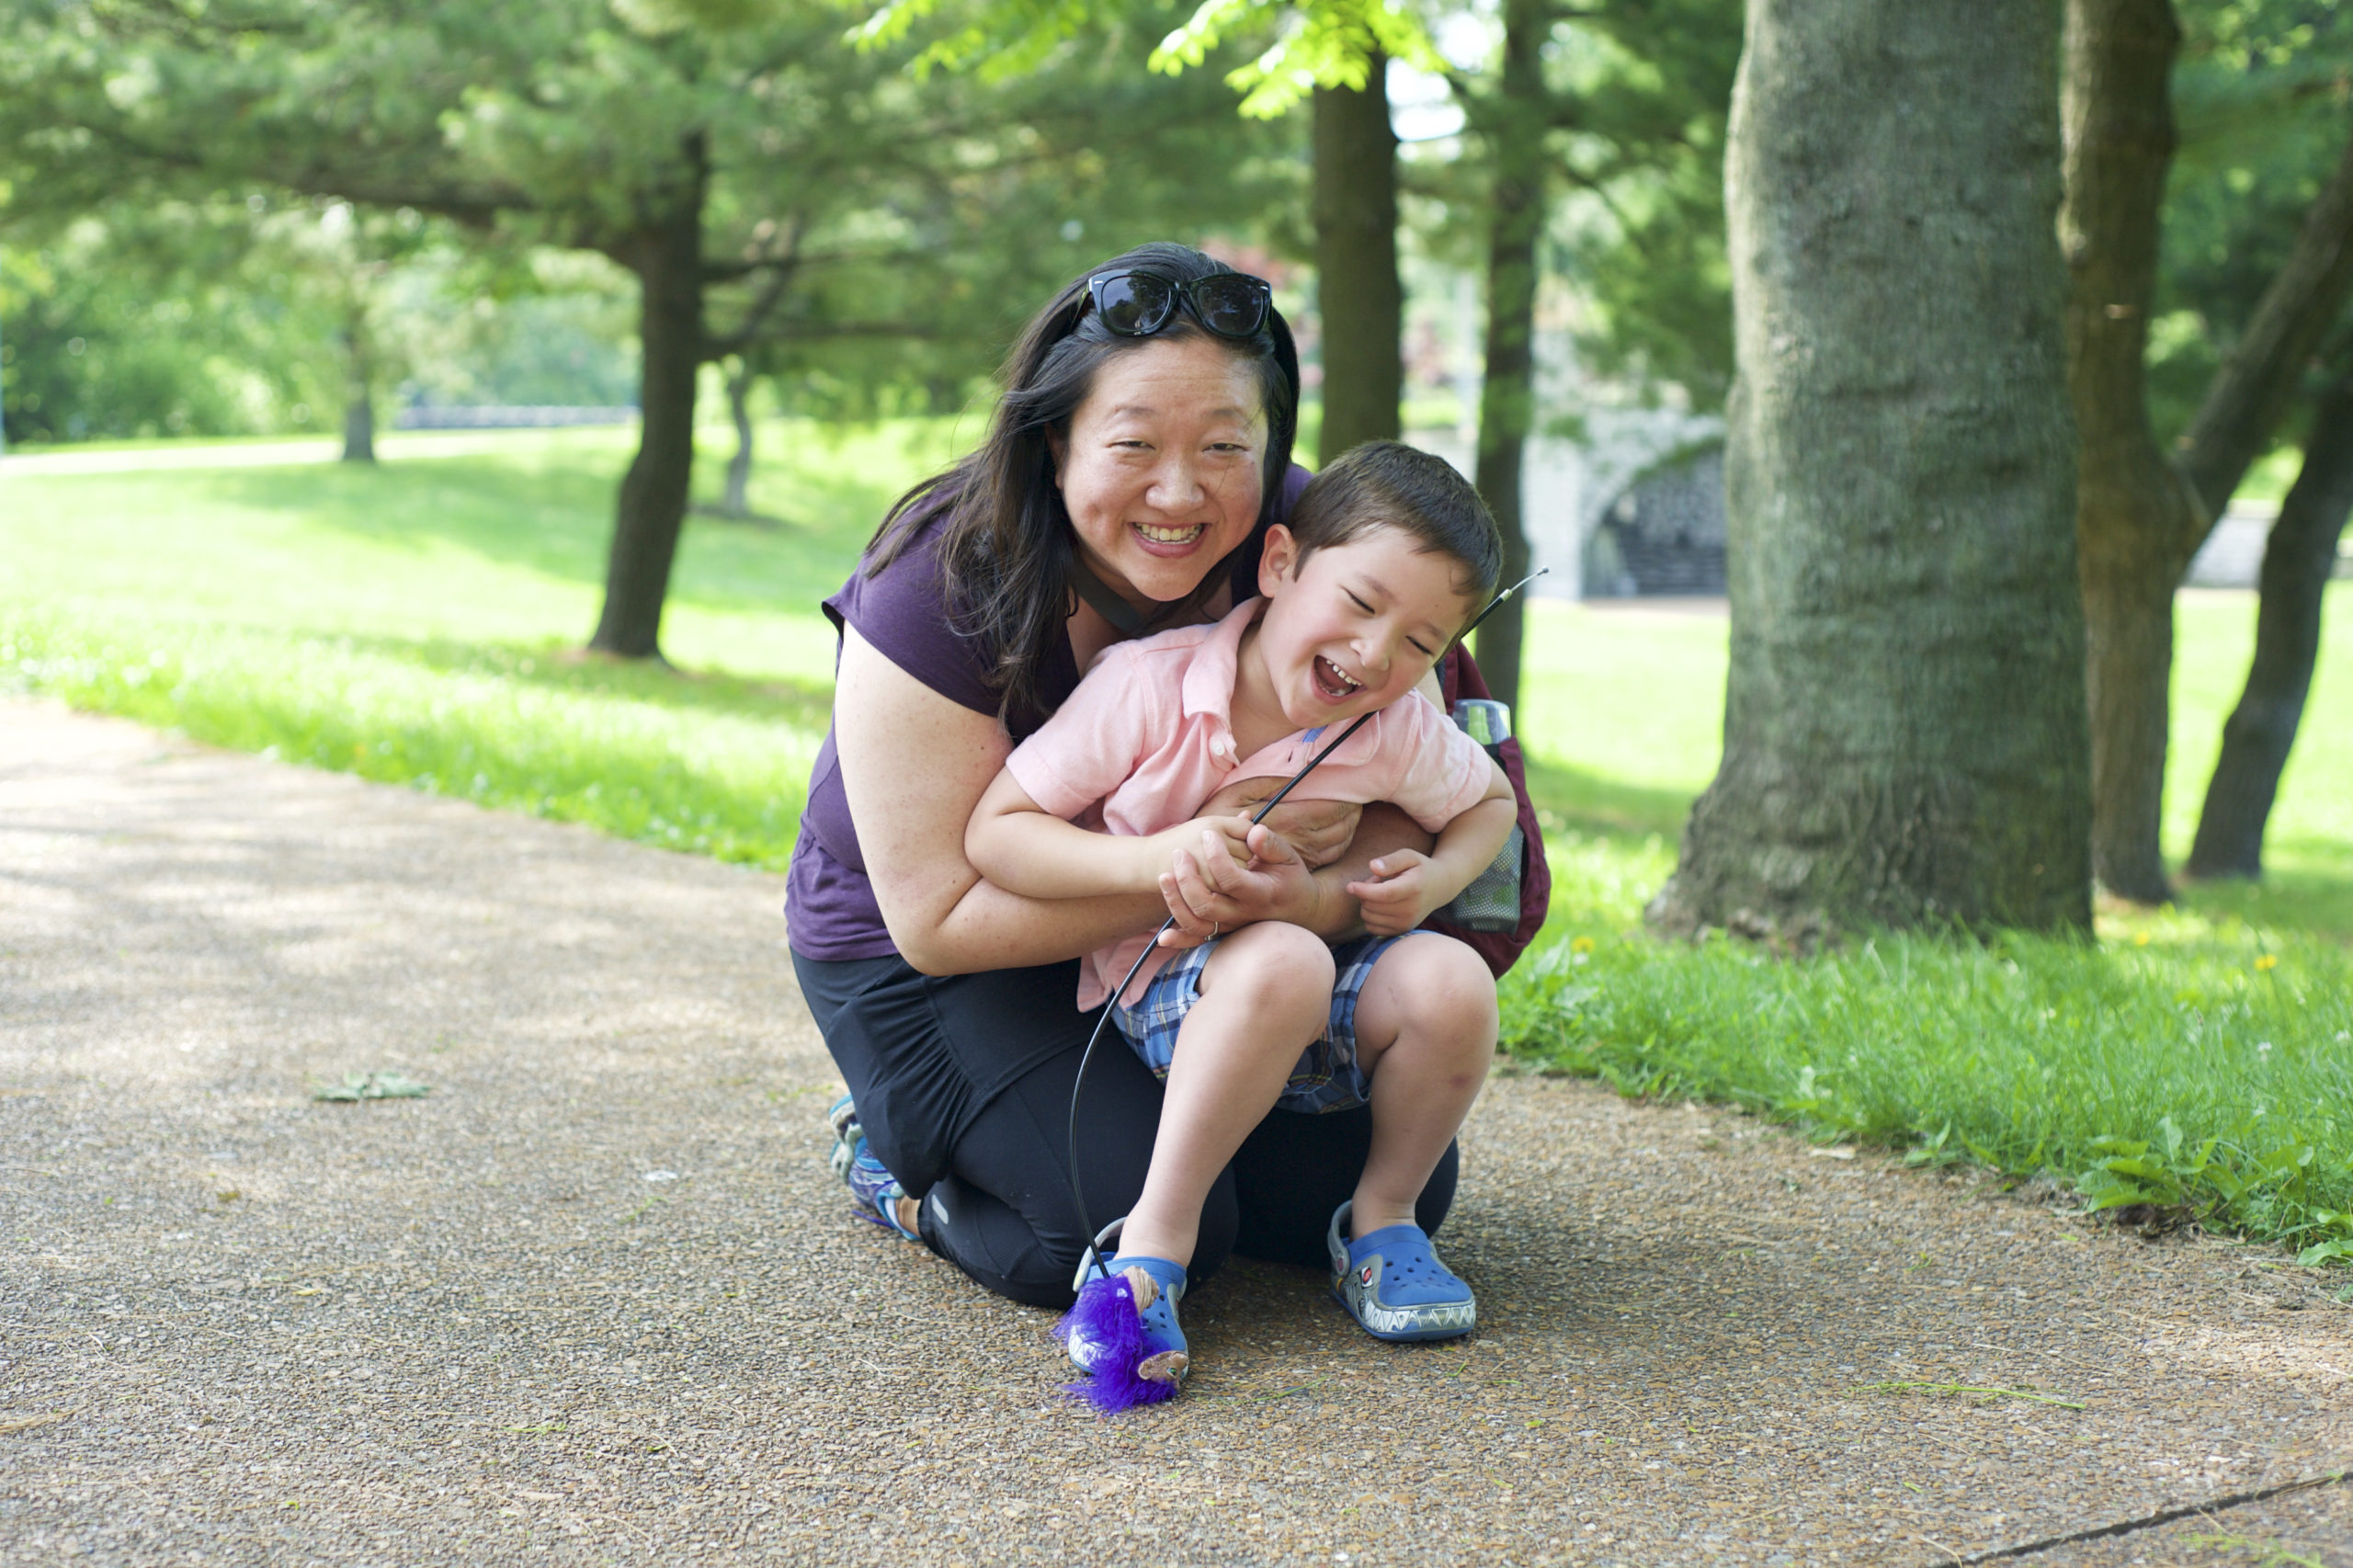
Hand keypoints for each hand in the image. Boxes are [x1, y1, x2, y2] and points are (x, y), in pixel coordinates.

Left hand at [1155, 820, 1317, 946]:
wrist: (1299, 909)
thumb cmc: (1290, 877)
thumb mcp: (1288, 857)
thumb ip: (1270, 844)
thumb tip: (1253, 830)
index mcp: (1261, 893)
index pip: (1231, 878)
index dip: (1216, 855)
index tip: (1208, 833)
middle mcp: (1244, 914)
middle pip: (1206, 904)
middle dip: (1187, 878)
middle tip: (1179, 852)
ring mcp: (1232, 926)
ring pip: (1197, 923)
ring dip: (1176, 901)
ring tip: (1165, 875)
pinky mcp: (1224, 932)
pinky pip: (1199, 941)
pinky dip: (1180, 940)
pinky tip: (1162, 936)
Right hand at [1197, 778, 1361, 868]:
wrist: (1200, 865)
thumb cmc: (1213, 825)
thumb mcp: (1235, 794)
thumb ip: (1267, 783)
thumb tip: (1296, 771)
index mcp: (1285, 820)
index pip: (1328, 809)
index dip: (1346, 800)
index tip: (1353, 789)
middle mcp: (1295, 843)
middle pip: (1339, 827)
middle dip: (1352, 813)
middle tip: (1359, 800)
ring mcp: (1296, 859)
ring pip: (1337, 844)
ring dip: (1350, 828)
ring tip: (1354, 814)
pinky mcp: (1294, 868)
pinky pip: (1327, 858)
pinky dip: (1340, 844)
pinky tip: (1340, 834)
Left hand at [1345, 849, 1442, 936]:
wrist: (1439, 887)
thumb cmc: (1420, 868)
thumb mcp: (1408, 856)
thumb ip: (1391, 860)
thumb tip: (1372, 866)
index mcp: (1413, 888)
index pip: (1384, 894)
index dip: (1364, 891)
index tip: (1350, 886)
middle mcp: (1411, 910)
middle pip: (1372, 906)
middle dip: (1366, 892)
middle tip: (1378, 881)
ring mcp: (1406, 923)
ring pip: (1369, 917)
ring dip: (1367, 903)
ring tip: (1382, 892)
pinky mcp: (1401, 931)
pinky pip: (1372, 928)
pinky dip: (1370, 916)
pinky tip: (1381, 905)